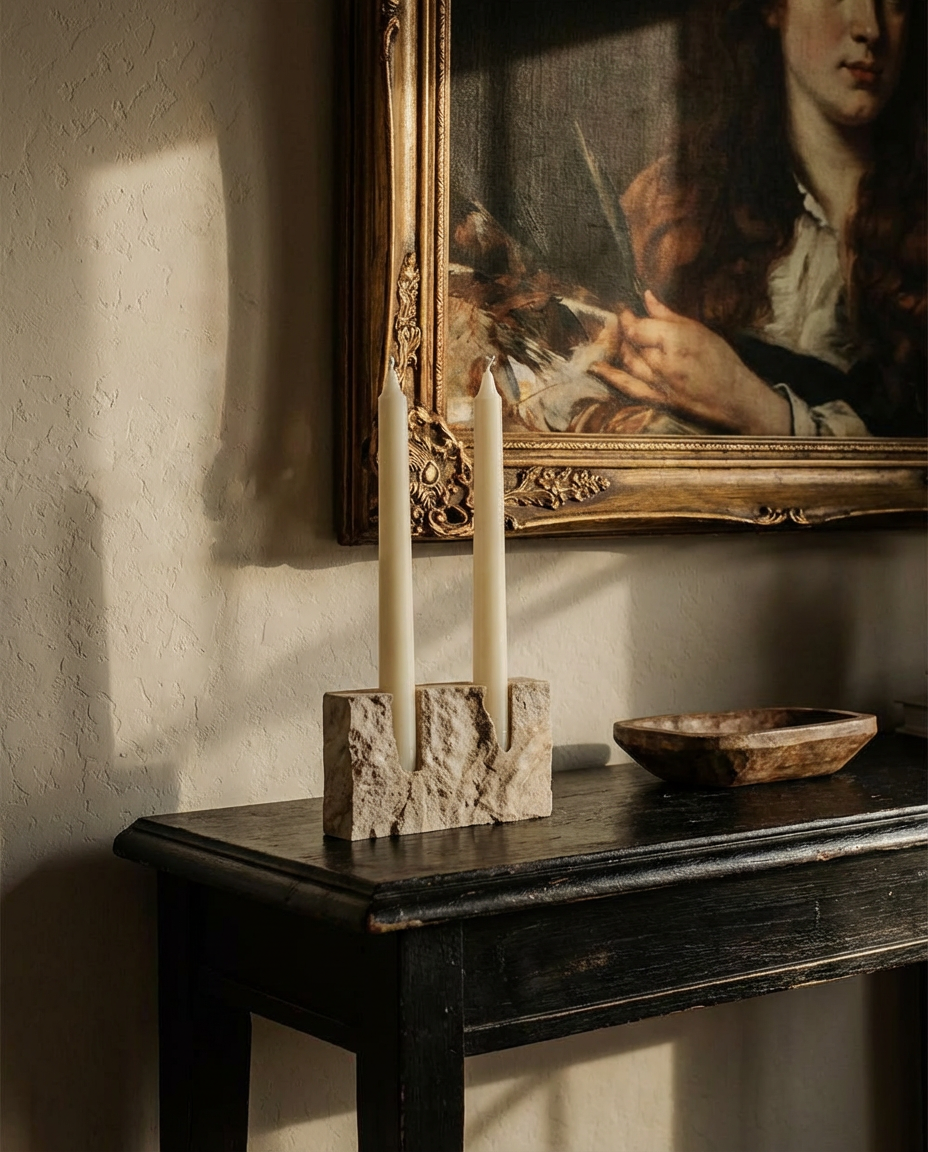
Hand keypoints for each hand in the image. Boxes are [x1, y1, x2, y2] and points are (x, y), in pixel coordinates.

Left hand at [590, 291, 790, 434]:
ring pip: (627, 362)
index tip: (623, 311)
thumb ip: (668, 315)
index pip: (638, 327)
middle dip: (623, 332)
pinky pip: (627, 386)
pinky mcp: (657, 400)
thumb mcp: (699, 331)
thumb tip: (647, 296)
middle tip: (618, 322)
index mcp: (676, 340)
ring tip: (616, 339)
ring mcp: (658, 384)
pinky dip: (610, 375)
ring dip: (619, 349)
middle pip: (631, 344)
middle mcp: (664, 363)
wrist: (734, 398)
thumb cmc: (722, 362)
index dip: (627, 318)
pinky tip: (596, 368)